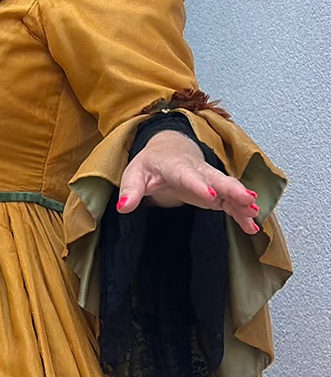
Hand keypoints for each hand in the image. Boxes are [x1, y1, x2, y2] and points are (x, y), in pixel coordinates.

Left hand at [117, 128, 259, 235]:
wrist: (169, 150)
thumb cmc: (151, 164)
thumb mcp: (134, 174)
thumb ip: (130, 191)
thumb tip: (122, 207)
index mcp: (176, 166)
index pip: (188, 175)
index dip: (199, 185)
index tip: (210, 196)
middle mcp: (198, 171)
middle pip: (217, 179)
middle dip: (232, 189)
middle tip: (247, 199)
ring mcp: (210, 180)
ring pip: (229, 189)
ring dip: (242, 202)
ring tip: (254, 214)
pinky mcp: (217, 192)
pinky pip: (231, 201)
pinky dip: (241, 212)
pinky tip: (251, 226)